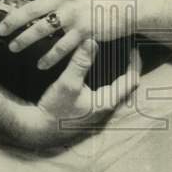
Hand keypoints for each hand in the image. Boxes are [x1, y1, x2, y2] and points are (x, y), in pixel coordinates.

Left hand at [0, 0, 136, 69]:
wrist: (133, 2)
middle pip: (30, 9)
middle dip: (11, 20)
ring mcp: (73, 15)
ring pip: (41, 30)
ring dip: (24, 40)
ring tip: (12, 47)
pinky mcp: (83, 32)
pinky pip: (61, 48)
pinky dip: (49, 58)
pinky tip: (39, 64)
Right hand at [13, 38, 139, 149]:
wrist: (37, 130)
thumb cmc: (53, 110)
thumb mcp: (67, 83)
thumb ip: (80, 62)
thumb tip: (92, 41)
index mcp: (106, 103)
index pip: (131, 80)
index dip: (134, 62)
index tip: (133, 47)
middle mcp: (106, 110)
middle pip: (126, 85)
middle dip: (127, 67)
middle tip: (125, 49)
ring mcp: (97, 113)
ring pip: (115, 90)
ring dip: (116, 74)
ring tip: (114, 57)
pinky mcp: (88, 113)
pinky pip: (104, 94)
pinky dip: (106, 81)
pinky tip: (97, 73)